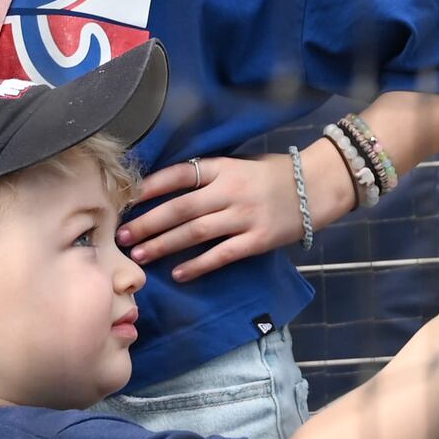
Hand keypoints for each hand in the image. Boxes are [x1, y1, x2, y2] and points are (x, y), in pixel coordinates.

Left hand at [121, 148, 343, 275]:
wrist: (317, 186)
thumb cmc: (274, 175)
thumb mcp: (240, 164)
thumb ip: (210, 176)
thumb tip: (167, 191)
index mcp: (223, 168)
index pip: (179, 175)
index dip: (150, 187)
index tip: (127, 199)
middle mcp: (230, 191)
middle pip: (180, 209)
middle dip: (147, 223)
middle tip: (121, 236)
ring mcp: (244, 216)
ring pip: (195, 233)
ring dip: (164, 245)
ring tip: (139, 256)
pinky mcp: (257, 240)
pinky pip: (221, 255)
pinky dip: (198, 265)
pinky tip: (178, 274)